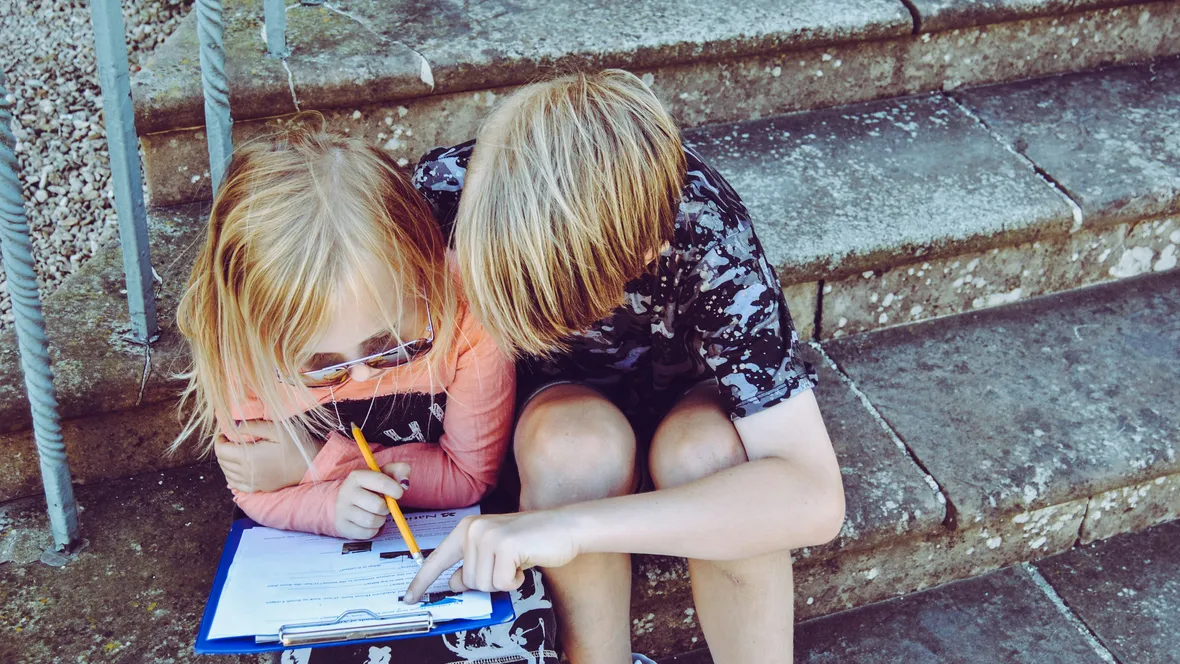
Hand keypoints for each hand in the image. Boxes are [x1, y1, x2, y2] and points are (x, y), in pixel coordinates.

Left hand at [214, 420, 322, 492]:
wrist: (313, 465)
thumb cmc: (296, 445)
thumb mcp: (277, 429)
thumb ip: (253, 426)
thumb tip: (233, 425)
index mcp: (248, 456)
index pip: (221, 450)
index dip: (219, 440)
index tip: (225, 433)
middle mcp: (247, 472)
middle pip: (222, 461)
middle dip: (223, 449)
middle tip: (231, 440)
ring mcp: (252, 482)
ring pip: (227, 474)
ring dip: (226, 462)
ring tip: (235, 452)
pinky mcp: (259, 488)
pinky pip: (236, 485)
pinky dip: (232, 476)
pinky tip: (239, 468)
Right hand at [334, 463, 411, 539]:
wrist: (348, 502)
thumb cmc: (371, 487)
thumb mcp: (386, 474)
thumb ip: (400, 471)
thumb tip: (404, 484)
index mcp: (357, 476)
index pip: (381, 482)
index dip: (395, 489)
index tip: (399, 493)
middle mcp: (346, 492)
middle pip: (378, 506)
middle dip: (387, 508)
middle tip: (384, 506)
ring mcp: (342, 510)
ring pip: (372, 521)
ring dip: (381, 520)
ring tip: (377, 514)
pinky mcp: (343, 526)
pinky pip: (367, 533)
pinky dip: (374, 530)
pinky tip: (370, 522)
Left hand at [403, 510, 580, 602]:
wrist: (564, 526)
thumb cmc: (532, 540)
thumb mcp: (495, 553)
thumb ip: (472, 565)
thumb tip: (453, 583)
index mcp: (467, 528)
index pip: (438, 559)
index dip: (422, 581)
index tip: (409, 597)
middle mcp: (473, 529)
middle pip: (467, 581)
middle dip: (490, 581)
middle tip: (508, 565)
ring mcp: (488, 536)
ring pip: (483, 585)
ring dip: (504, 581)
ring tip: (516, 562)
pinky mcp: (505, 546)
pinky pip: (502, 583)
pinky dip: (516, 580)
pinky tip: (524, 563)